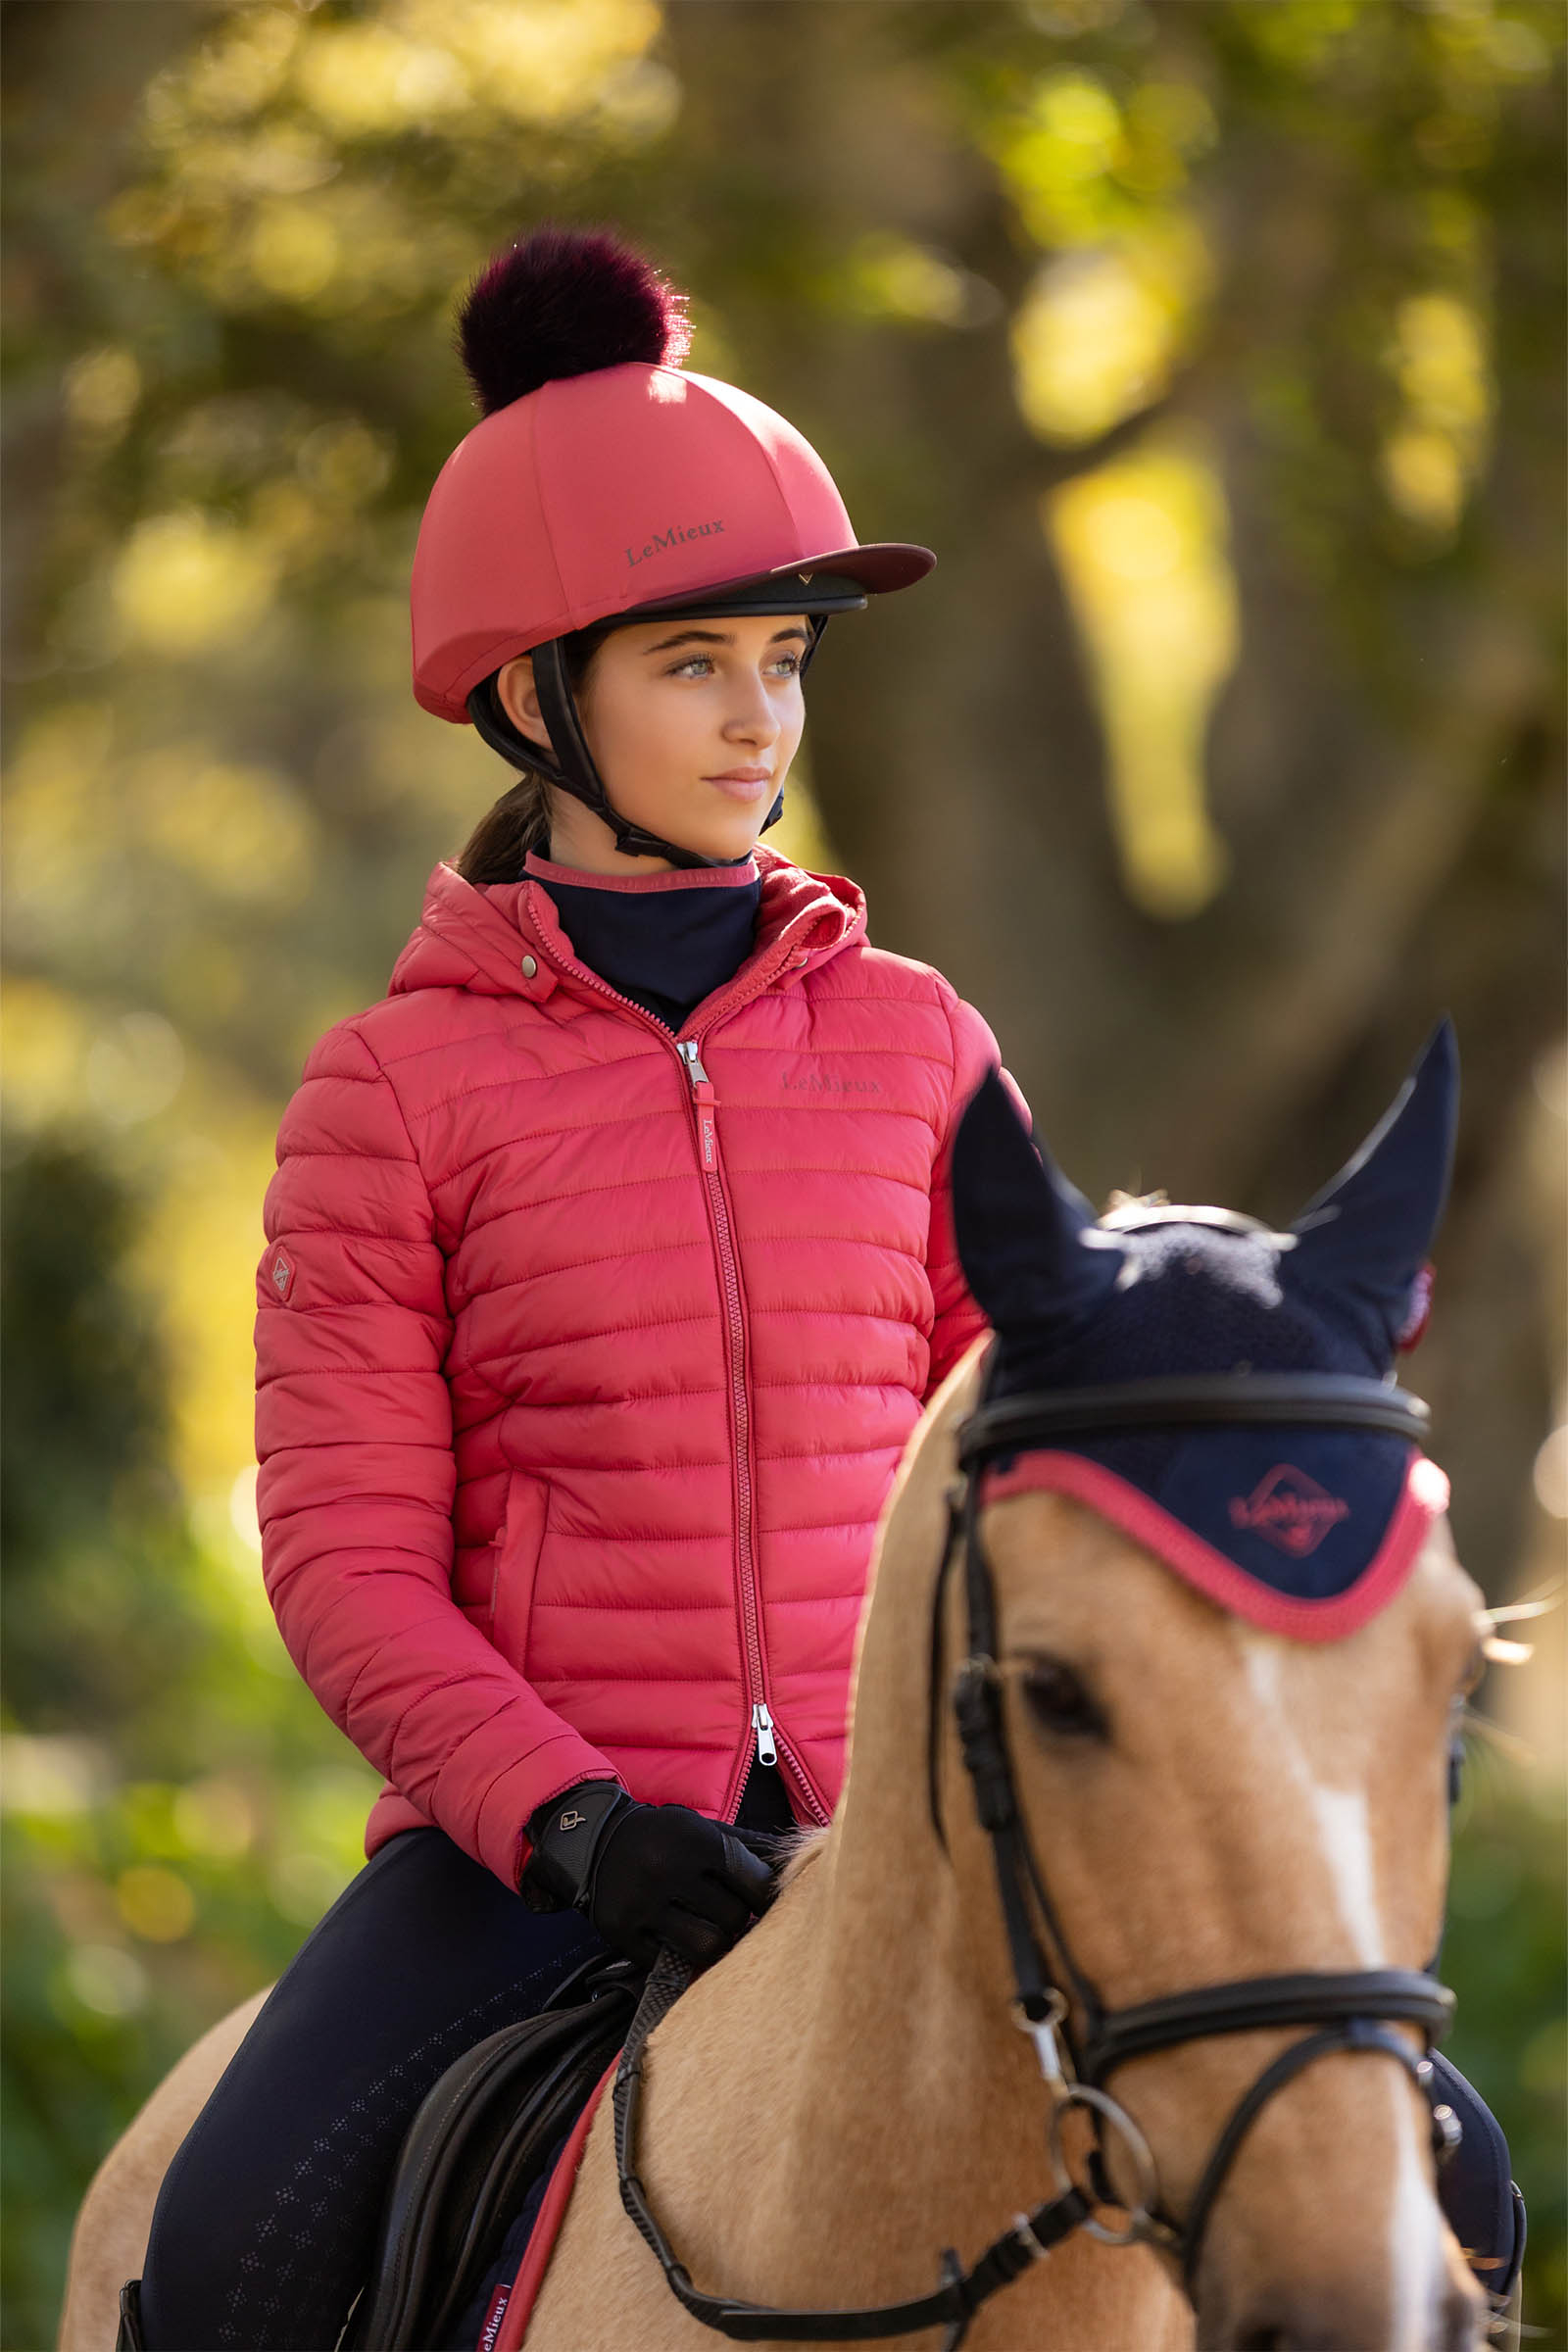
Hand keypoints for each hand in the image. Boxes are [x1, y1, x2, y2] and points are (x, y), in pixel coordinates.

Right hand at [525, 1782, 776, 1969]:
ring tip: (709, 1933)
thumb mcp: (701, 1828)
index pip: (755, 1884)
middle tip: (729, 1917)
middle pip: (734, 1918)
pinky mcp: (621, 1930)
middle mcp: (670, 1870)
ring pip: (706, 1946)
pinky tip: (673, 1938)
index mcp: (698, 1841)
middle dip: (737, 1921)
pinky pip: (665, 1962)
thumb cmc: (663, 1836)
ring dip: (714, 1944)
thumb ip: (743, 1851)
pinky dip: (675, 1956)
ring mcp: (644, 1903)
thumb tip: (788, 1875)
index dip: (765, 1899)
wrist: (596, 1838)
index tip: (761, 1904)